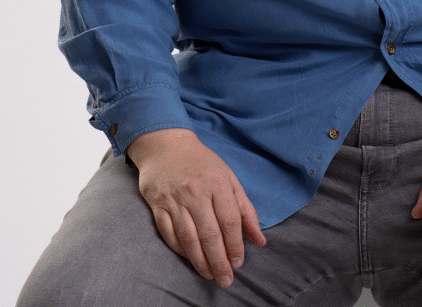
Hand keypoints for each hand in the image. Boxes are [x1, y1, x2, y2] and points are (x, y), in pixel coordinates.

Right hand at [127, 128, 265, 287]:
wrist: (166, 146)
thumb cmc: (202, 163)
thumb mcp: (229, 177)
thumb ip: (245, 209)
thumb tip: (260, 239)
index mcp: (217, 183)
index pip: (229, 221)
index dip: (235, 245)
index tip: (239, 262)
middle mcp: (196, 192)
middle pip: (209, 234)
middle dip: (219, 261)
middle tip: (226, 279)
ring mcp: (175, 200)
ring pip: (189, 239)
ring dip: (200, 261)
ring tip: (210, 275)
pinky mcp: (158, 206)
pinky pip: (169, 234)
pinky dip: (180, 250)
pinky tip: (190, 259)